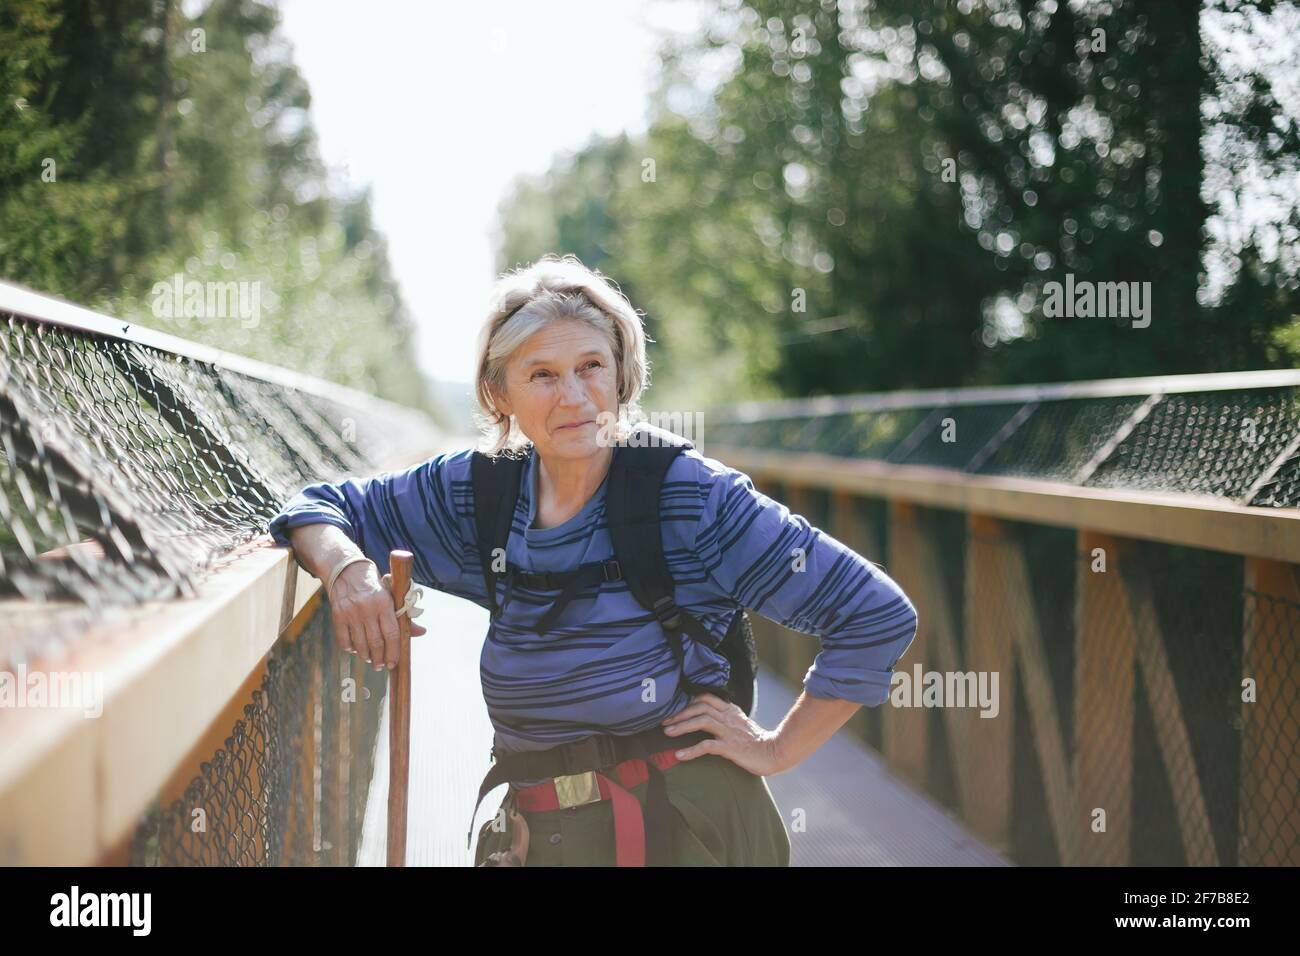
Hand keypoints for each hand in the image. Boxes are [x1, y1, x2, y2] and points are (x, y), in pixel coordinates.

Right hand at [329, 560, 426, 670]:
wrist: (346, 570)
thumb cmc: (374, 585)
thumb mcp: (391, 595)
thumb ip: (404, 616)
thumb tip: (422, 632)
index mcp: (384, 602)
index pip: (392, 633)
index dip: (394, 651)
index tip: (394, 663)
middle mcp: (367, 608)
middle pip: (376, 642)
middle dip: (380, 658)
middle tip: (381, 665)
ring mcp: (351, 612)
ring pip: (360, 644)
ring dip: (366, 656)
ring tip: (370, 659)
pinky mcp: (337, 615)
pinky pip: (344, 640)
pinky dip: (350, 648)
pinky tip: (355, 649)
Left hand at [660, 692, 784, 775]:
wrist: (775, 753)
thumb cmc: (756, 741)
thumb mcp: (740, 724)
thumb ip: (725, 717)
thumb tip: (706, 716)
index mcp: (730, 710)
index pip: (705, 698)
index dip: (687, 701)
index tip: (673, 708)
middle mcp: (728, 717)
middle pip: (700, 707)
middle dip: (679, 713)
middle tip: (663, 721)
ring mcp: (729, 731)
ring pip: (701, 722)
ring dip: (682, 727)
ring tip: (666, 733)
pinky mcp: (731, 747)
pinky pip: (707, 746)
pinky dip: (691, 750)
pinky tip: (679, 756)